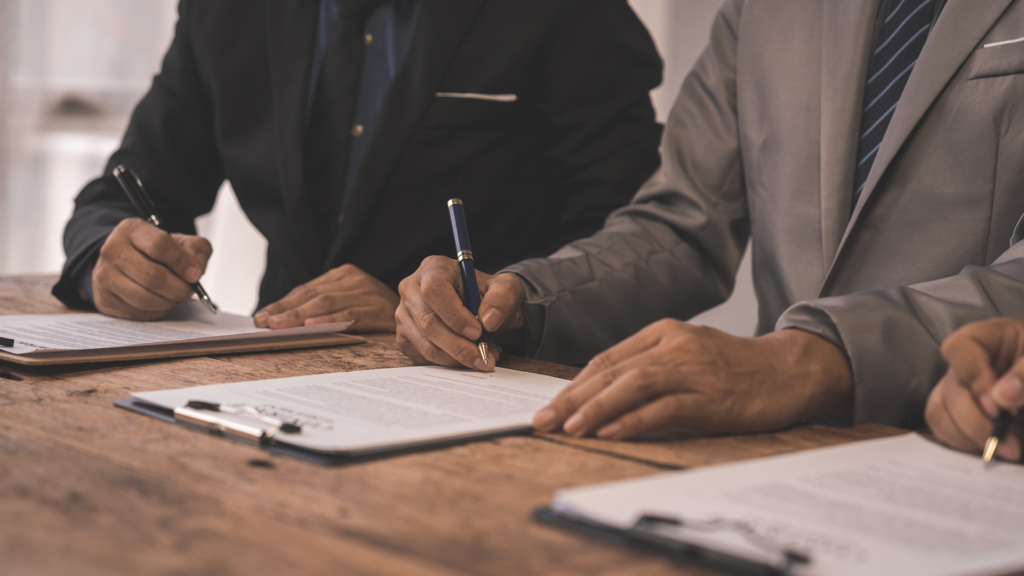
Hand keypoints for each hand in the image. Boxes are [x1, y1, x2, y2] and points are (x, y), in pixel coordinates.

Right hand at [92, 218, 211, 320]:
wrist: (124, 262)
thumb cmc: (155, 252)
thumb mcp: (179, 241)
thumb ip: (195, 248)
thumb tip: (196, 268)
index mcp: (131, 230)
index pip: (159, 245)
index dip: (181, 263)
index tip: (195, 274)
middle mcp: (112, 250)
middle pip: (152, 276)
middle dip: (178, 288)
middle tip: (188, 290)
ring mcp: (104, 276)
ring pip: (144, 298)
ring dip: (168, 302)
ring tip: (175, 295)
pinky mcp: (105, 298)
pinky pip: (138, 313)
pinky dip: (156, 311)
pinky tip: (159, 301)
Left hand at [253, 264, 397, 331]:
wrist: (420, 311)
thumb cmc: (377, 312)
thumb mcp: (349, 302)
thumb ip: (320, 306)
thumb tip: (279, 318)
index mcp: (344, 274)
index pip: (307, 289)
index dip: (282, 303)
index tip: (261, 317)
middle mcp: (355, 279)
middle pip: (314, 295)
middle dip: (286, 310)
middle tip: (265, 323)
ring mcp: (367, 293)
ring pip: (327, 304)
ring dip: (300, 316)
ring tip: (280, 326)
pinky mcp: (378, 309)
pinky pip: (349, 315)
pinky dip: (329, 321)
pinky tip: (312, 326)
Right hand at [396, 255, 525, 370]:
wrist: (480, 308)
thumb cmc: (488, 293)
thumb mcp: (505, 288)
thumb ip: (501, 299)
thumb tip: (489, 320)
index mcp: (433, 268)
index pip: (434, 291)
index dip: (454, 315)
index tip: (477, 333)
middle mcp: (411, 289)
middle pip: (428, 323)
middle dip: (459, 347)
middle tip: (485, 357)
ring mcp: (404, 315)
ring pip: (426, 345)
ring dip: (458, 359)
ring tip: (484, 357)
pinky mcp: (404, 337)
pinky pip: (423, 358)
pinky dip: (449, 364)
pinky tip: (469, 357)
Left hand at [532, 320, 853, 438]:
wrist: (789, 369)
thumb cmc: (734, 368)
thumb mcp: (686, 355)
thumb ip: (648, 367)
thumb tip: (601, 394)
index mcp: (663, 332)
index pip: (607, 359)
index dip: (574, 385)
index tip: (550, 406)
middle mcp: (674, 345)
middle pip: (612, 371)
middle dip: (573, 398)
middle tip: (544, 421)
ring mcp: (693, 369)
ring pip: (633, 385)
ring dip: (597, 408)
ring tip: (571, 428)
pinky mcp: (711, 396)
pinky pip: (665, 407)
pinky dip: (634, 420)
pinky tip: (612, 432)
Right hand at [925, 318, 1023, 460]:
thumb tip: (1001, 397)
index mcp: (986, 339)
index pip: (959, 349)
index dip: (974, 378)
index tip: (998, 407)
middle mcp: (964, 364)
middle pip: (951, 390)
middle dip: (977, 422)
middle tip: (1007, 443)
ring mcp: (956, 388)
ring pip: (940, 412)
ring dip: (969, 437)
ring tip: (1003, 449)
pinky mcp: (955, 412)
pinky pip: (943, 429)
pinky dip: (964, 444)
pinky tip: (990, 449)